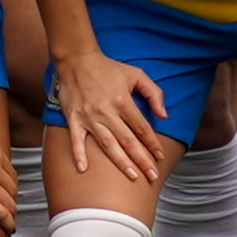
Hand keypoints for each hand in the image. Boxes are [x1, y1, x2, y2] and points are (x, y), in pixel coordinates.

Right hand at [47, 42, 174, 182]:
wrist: (77, 60)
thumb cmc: (108, 68)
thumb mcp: (136, 74)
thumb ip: (153, 93)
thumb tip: (163, 116)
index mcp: (122, 101)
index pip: (142, 128)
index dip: (152, 144)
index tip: (160, 156)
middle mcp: (106, 111)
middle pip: (128, 140)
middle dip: (142, 159)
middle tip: (152, 175)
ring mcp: (89, 117)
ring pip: (107, 144)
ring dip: (120, 162)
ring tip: (132, 176)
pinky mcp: (73, 118)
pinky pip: (76, 140)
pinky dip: (78, 155)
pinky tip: (83, 169)